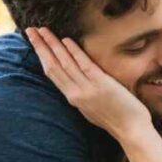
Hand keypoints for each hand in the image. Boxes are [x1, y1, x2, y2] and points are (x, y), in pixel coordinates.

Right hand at [25, 27, 150, 139]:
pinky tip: (66, 41)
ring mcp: (87, 89)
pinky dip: (74, 52)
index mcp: (73, 98)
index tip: (34, 42)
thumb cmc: (116, 120)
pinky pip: (84, 65)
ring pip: (64, 64)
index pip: (52, 74)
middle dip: (40, 47)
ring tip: (42, 30)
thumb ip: (82, 94)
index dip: (41, 56)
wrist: (131, 131)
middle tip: (30, 30)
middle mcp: (75, 93)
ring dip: (52, 45)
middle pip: (52, 66)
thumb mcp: (92, 108)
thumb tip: (76, 83)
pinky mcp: (100, 84)